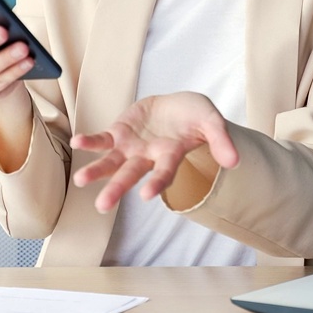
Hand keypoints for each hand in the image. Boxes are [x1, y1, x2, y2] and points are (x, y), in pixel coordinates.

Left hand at [69, 92, 238, 212]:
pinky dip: (90, 142)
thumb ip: (220, 139)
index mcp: (171, 155)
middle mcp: (148, 156)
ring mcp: (132, 146)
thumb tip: (234, 161)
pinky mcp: (119, 132)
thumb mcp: (211, 120)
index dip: (157, 183)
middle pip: (131, 174)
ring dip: (96, 171)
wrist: (176, 105)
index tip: (147, 196)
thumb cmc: (194, 116)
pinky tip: (78, 142)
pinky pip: (102, 140)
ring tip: (80, 180)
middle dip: (117, 189)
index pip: (164, 173)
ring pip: (112, 162)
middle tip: (102, 206)